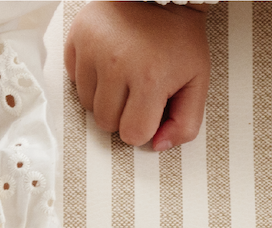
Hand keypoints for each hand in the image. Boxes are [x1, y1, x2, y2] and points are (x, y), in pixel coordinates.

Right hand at [64, 0, 209, 150]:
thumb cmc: (178, 37)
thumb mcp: (197, 81)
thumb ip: (186, 122)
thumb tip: (158, 146)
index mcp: (149, 79)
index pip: (133, 135)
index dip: (143, 127)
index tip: (150, 109)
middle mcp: (116, 65)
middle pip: (106, 123)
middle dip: (122, 114)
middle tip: (136, 91)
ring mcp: (93, 50)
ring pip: (86, 105)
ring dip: (104, 98)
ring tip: (122, 76)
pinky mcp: (77, 38)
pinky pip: (73, 79)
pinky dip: (89, 77)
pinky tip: (107, 63)